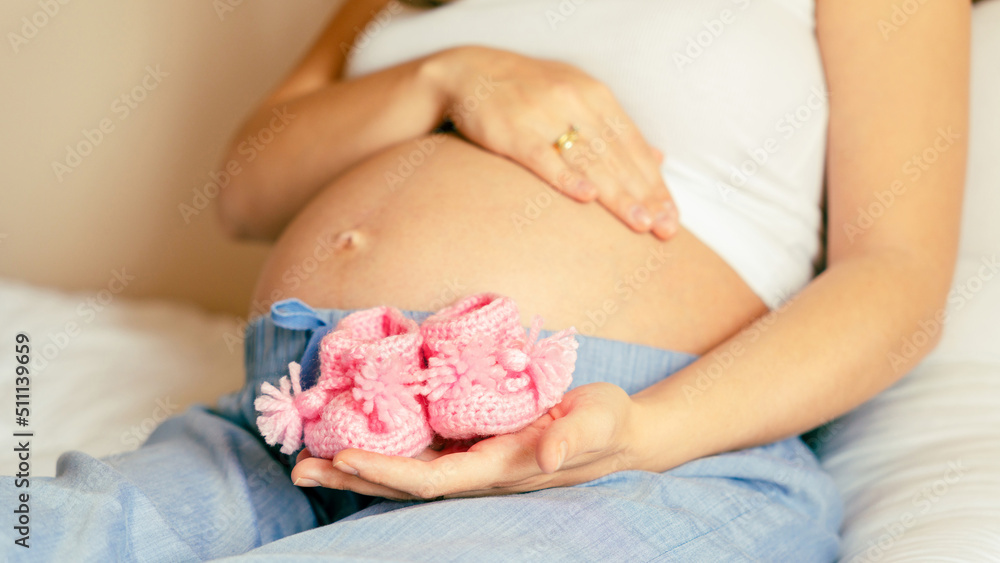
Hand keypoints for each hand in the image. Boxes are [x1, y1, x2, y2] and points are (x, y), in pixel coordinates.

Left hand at [290, 382, 646, 499]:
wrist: (617, 430)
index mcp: (499, 468)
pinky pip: (422, 447)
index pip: (433, 479)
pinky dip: (384, 444)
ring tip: (308, 460)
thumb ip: (574, 439)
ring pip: (406, 468)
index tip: (345, 458)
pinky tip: (356, 432)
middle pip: (404, 482)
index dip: (387, 472)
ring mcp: (473, 458)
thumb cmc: (607, 424)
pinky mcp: (474, 440)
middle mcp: (477, 470)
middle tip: (299, 468)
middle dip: (353, 476)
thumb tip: (549, 454)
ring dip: (357, 466)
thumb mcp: (596, 424)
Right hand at [423, 46, 678, 239]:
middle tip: (664, 229)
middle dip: (644, 196)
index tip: (672, 217)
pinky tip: (586, 197)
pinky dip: (566, 177)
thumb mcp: (579, 98)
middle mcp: (576, 103)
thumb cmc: (530, 93)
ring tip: (639, 223)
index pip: (634, 147)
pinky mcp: (514, 132)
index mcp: (597, 97)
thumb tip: (659, 158)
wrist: (471, 73)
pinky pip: (544, 158)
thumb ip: (617, 129)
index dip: (655, 183)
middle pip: (618, 157)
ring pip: (590, 161)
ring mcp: (545, 116)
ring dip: (617, 194)